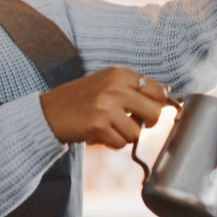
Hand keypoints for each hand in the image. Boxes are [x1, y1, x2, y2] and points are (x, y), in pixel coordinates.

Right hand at [39, 67, 168, 148]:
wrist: (48, 112)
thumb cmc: (80, 99)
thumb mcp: (107, 83)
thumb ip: (134, 87)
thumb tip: (167, 92)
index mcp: (119, 74)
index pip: (158, 91)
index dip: (158, 105)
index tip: (149, 112)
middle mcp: (115, 87)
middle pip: (155, 113)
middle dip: (148, 123)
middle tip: (133, 123)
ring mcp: (107, 107)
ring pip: (137, 132)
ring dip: (125, 135)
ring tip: (109, 128)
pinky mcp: (98, 125)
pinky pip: (121, 143)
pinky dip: (112, 143)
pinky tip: (100, 134)